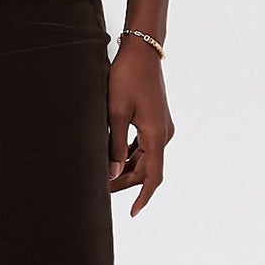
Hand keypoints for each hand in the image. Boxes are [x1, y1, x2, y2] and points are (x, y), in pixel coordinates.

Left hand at [108, 40, 173, 216]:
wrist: (142, 51)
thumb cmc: (127, 78)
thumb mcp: (116, 113)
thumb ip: (114, 145)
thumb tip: (111, 172)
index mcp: (156, 135)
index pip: (153, 176)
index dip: (144, 197)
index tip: (133, 214)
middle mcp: (163, 134)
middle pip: (147, 169)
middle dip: (126, 181)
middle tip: (101, 189)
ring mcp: (161, 127)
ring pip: (145, 158)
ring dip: (127, 168)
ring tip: (104, 174)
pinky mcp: (155, 120)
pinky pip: (144, 145)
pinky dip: (130, 155)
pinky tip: (113, 157)